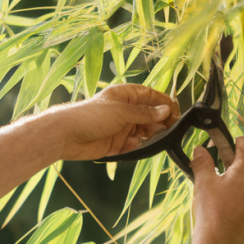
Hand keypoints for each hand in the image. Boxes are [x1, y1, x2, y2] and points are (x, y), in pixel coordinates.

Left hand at [52, 84, 180, 161]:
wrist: (66, 135)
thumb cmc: (92, 116)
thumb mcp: (122, 111)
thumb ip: (145, 113)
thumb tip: (165, 111)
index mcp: (126, 96)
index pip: (151, 96)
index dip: (164, 104)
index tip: (176, 114)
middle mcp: (126, 111)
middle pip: (150, 116)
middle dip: (161, 123)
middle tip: (170, 131)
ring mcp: (122, 128)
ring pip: (144, 132)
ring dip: (151, 136)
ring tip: (156, 139)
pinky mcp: (117, 144)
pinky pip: (135, 146)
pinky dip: (140, 147)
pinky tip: (140, 146)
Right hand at [188, 137, 243, 243]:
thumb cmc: (210, 211)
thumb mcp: (202, 182)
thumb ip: (202, 161)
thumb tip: (200, 150)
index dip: (235, 140)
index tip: (223, 143)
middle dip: (232, 163)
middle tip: (215, 168)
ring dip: (237, 182)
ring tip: (219, 191)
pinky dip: (241, 198)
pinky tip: (227, 207)